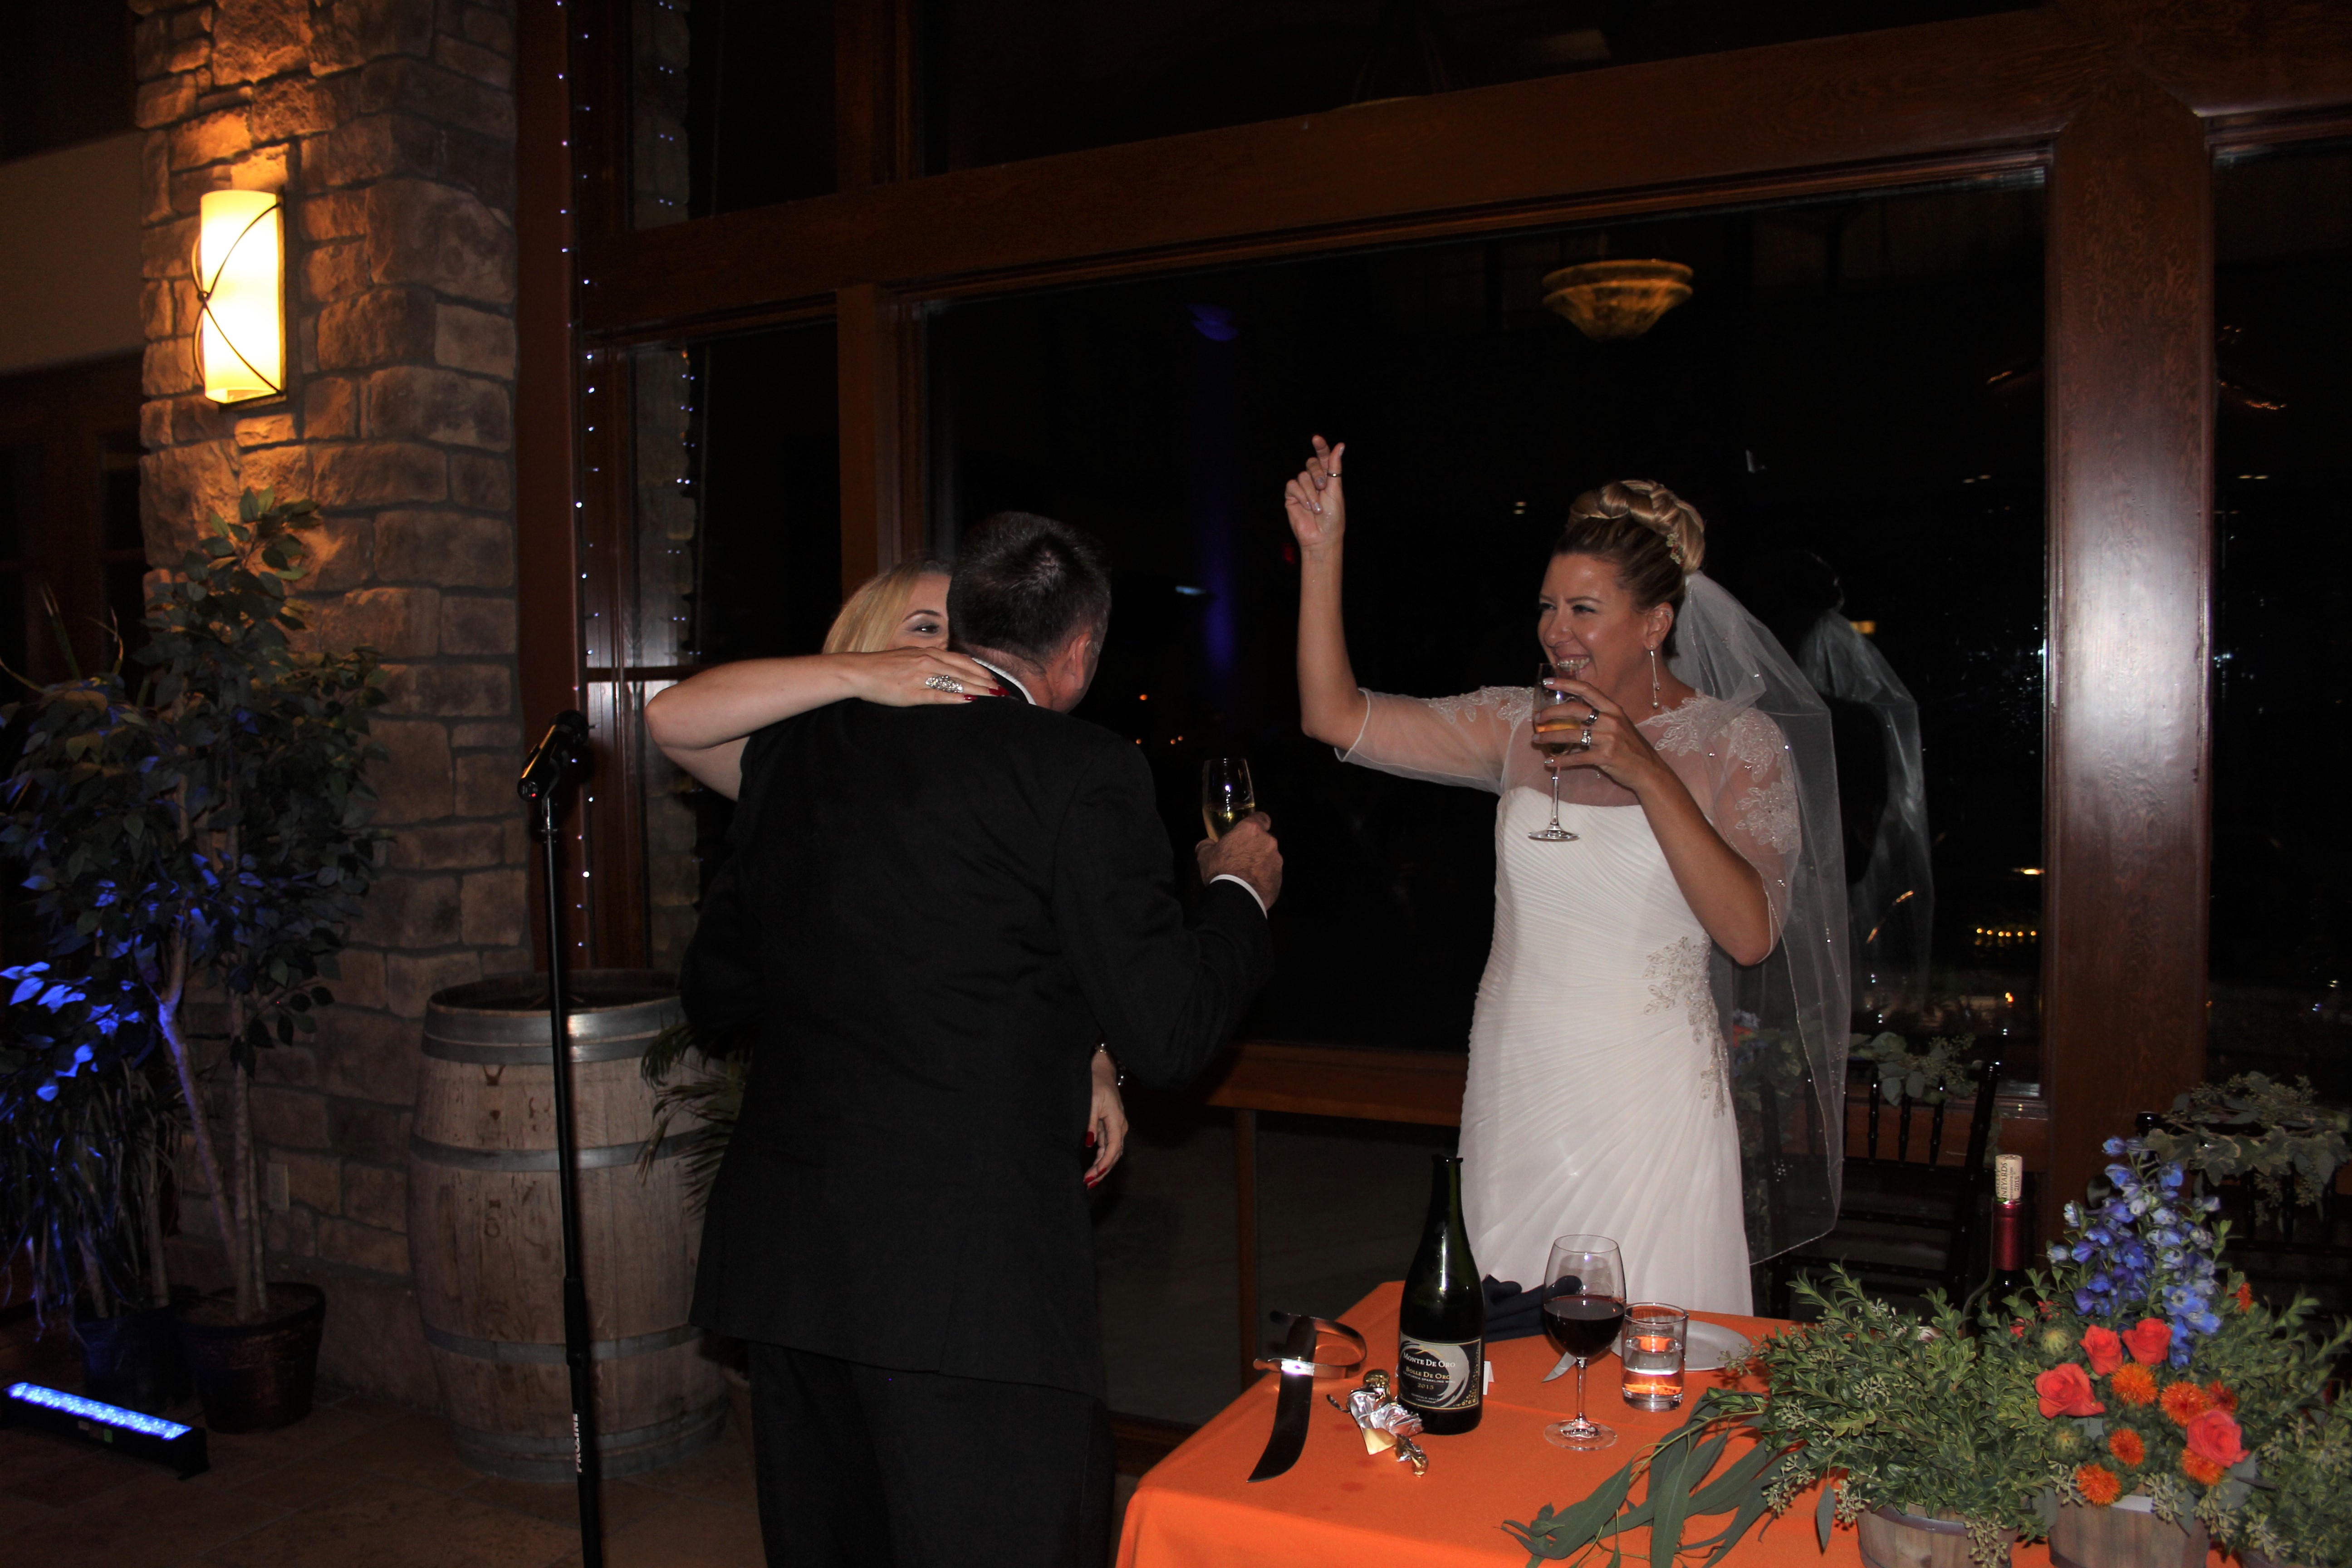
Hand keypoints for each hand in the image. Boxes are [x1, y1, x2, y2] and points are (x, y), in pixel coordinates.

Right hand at [840, 648, 1004, 706]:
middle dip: (986, 682)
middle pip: (964, 672)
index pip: (962, 661)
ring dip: (978, 689)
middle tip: (1003, 692)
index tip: (994, 680)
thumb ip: (929, 662)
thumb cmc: (883, 667)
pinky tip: (969, 701)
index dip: (981, 671)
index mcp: (928, 653)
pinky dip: (955, 697)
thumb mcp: (909, 658)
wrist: (859, 671)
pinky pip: (938, 694)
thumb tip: (947, 670)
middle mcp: (928, 661)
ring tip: (994, 697)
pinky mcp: (912, 692)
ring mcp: (921, 676)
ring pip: (956, 682)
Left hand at [1084, 1048, 1127, 1187]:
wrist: (1102, 1071)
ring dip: (1102, 1167)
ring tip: (1089, 1180)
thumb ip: (1091, 1123)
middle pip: (1114, 1154)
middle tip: (1088, 1184)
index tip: (1092, 1175)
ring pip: (1112, 1153)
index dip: (1104, 1164)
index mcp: (1117, 1121)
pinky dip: (1101, 1159)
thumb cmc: (1096, 1084)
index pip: (1113, 1148)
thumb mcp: (1091, 1103)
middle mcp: (1120, 1127)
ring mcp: (1116, 1127)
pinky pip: (1108, 1147)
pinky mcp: (1111, 1127)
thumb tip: (1090, 1143)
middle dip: (1102, 1171)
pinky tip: (1093, 1168)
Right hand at [1196, 812, 1281, 909]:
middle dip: (1256, 846)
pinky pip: (1272, 873)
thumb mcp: (1205, 856)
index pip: (1262, 818)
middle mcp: (1268, 842)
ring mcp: (1276, 860)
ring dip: (1261, 862)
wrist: (1236, 898)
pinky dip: (1265, 877)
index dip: (1257, 822)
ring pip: (1270, 857)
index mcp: (1251, 830)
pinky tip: (1253, 886)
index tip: (1250, 830)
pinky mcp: (1279, 877)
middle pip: (1265, 839)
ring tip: (1248, 875)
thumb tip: (1207, 843)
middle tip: (1242, 856)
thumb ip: (1206, 845)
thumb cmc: (1220, 870)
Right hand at [1282, 436, 1346, 553]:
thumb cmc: (1333, 516)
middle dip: (1317, 474)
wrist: (1321, 537)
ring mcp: (1302, 487)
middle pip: (1311, 463)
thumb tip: (1340, 445)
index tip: (1316, 438)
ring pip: (1302, 475)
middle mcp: (1315, 480)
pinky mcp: (1291, 496)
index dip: (1321, 446)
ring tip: (1317, 507)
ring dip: (1311, 491)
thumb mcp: (1336, 489)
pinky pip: (1292, 486)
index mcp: (1328, 477)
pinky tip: (1306, 506)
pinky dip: (1301, 495)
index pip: (1324, 456)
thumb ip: (1335, 467)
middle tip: (1323, 488)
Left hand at [1533, 676, 1668, 794]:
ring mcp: (1608, 738)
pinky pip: (1577, 758)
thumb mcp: (1619, 725)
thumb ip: (1599, 718)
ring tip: (1537, 740)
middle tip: (1538, 719)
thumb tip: (1571, 714)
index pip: (1587, 690)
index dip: (1566, 684)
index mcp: (1613, 709)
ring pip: (1571, 734)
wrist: (1648, 770)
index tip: (1547, 682)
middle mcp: (1610, 720)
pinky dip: (1561, 761)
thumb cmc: (1631, 747)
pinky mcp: (1605, 756)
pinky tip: (1550, 763)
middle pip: (1574, 710)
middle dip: (1552, 713)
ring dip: (1550, 737)